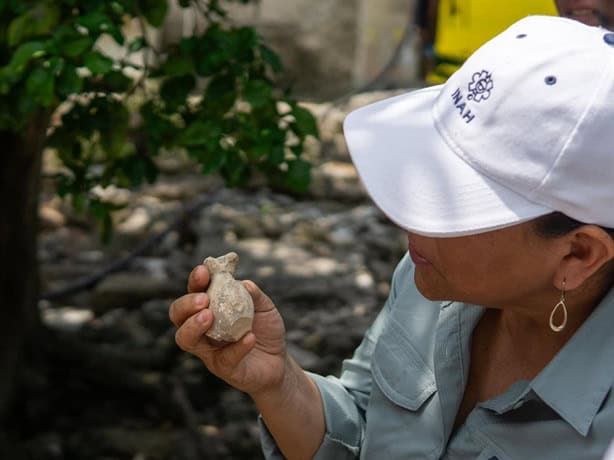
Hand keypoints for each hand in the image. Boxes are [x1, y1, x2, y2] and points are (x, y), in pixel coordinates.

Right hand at [169, 264, 287, 395]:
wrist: (278, 361)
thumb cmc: (265, 330)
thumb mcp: (265, 307)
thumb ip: (255, 295)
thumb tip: (244, 284)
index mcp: (210, 309)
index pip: (194, 292)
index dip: (195, 281)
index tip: (203, 271)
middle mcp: (203, 329)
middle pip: (178, 316)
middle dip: (186, 304)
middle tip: (203, 299)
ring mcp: (210, 350)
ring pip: (186, 339)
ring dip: (193, 325)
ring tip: (209, 316)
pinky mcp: (224, 368)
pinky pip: (224, 358)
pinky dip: (237, 347)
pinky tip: (250, 337)